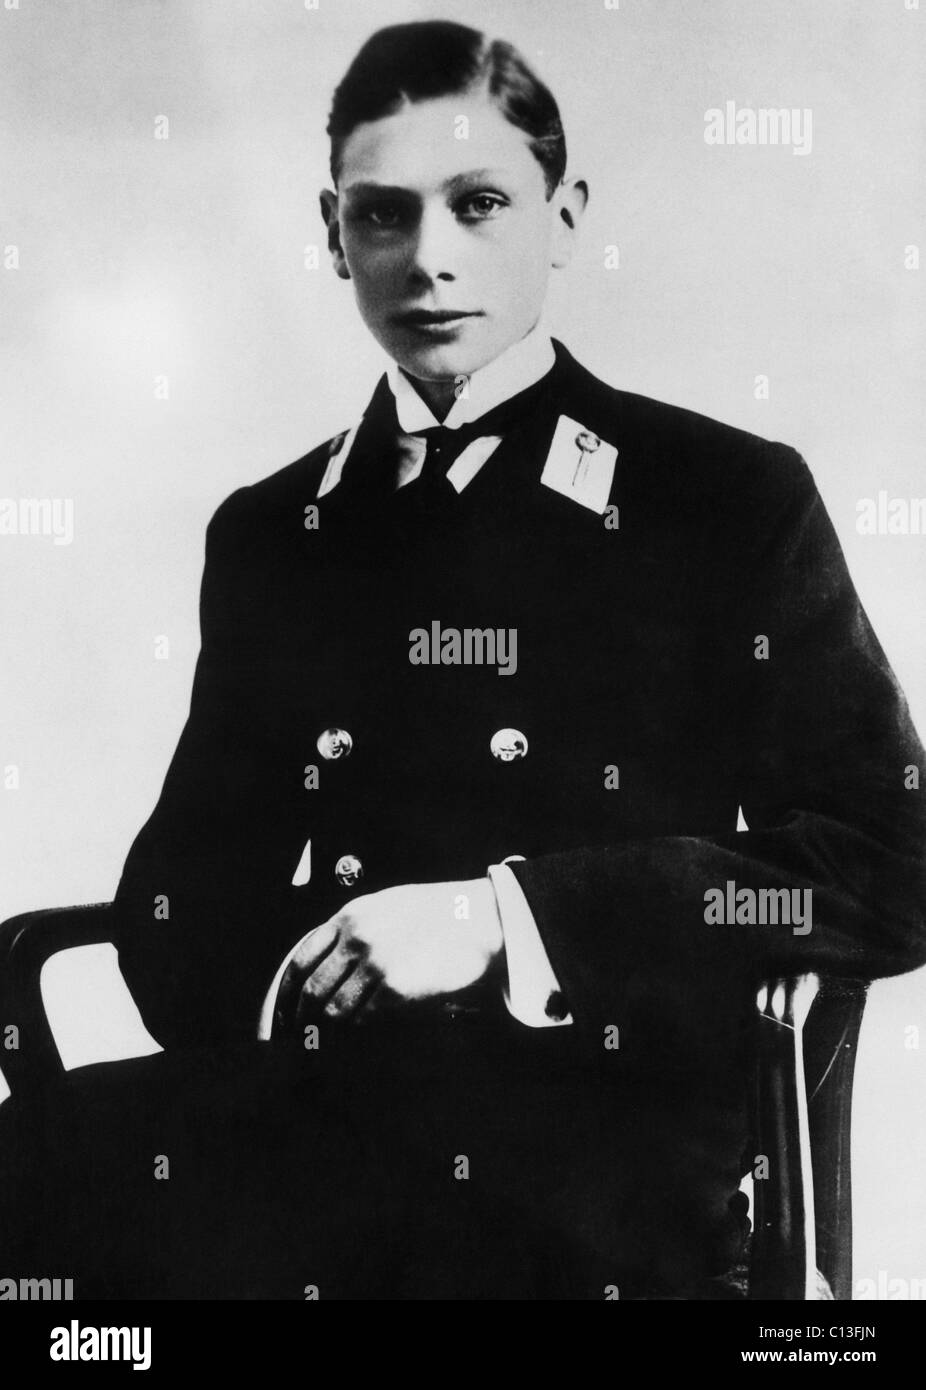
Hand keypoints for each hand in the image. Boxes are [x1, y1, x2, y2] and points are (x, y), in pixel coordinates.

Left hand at [273, 879, 504, 1032]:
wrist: (478, 918)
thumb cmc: (435, 913)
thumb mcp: (384, 906)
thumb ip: (352, 929)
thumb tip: (325, 964)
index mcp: (350, 916)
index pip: (301, 959)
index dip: (287, 993)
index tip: (284, 1014)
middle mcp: (358, 938)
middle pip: (312, 990)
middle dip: (301, 1020)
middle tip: (298, 1040)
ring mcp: (376, 964)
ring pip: (334, 1010)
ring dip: (327, 1032)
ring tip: (324, 1046)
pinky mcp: (397, 989)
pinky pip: (365, 1019)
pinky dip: (357, 1032)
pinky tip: (358, 1038)